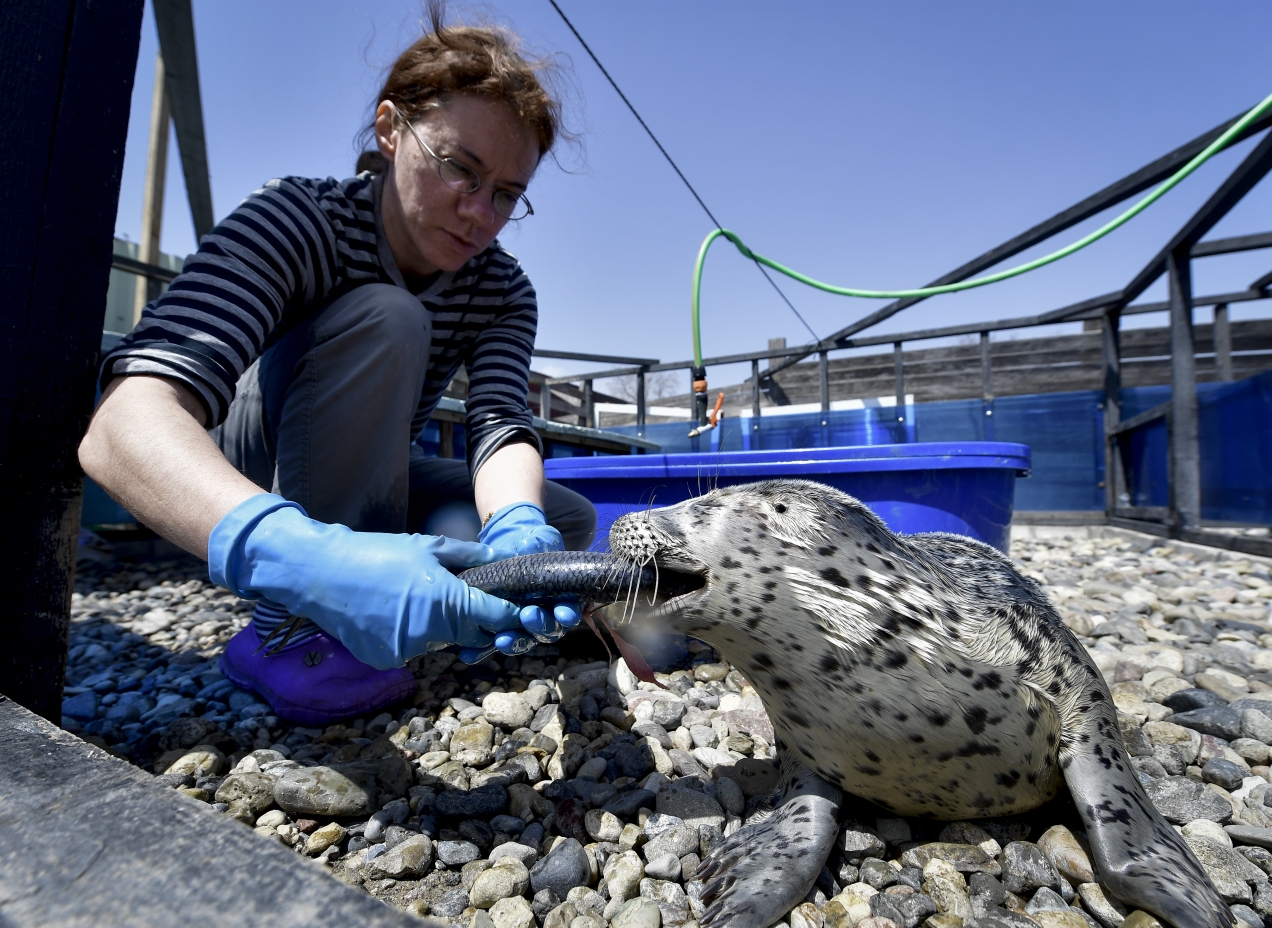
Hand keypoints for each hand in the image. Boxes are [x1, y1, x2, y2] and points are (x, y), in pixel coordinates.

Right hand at [208, 494, 523, 668]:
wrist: (320, 572)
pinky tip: (395, 613)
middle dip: (478, 623)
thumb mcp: (428, 546)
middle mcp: (430, 633)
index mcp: (447, 602)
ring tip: (419, 600)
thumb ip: (469, 556)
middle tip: (473, 605)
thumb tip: (500, 558)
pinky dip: (414, 636)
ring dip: (443, 629)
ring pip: (442, 644)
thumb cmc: (376, 552)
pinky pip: (413, 649)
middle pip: (472, 636)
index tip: (523, 613)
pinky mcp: (386, 659)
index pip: (495, 619)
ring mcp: (406, 651)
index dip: (512, 617)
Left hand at [466, 502, 581, 660]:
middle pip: (548, 631)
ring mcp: (521, 627)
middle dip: (540, 626)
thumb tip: (532, 548)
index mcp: (560, 598)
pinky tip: (469, 655)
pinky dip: (480, 651)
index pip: (568, 611)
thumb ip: (541, 545)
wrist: (502, 553)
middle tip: (528, 616)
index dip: (568, 614)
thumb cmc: (526, 546)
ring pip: (522, 641)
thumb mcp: (537, 541)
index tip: (564, 613)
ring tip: (500, 640)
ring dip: (513, 642)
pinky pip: (491, 645)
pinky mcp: (497, 630)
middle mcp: (544, 617)